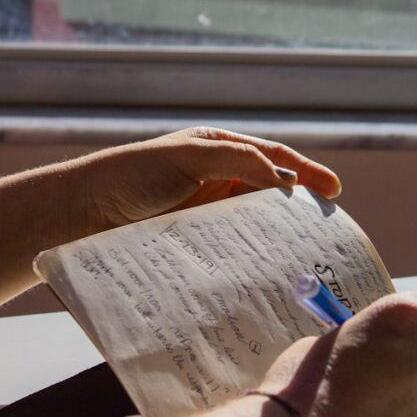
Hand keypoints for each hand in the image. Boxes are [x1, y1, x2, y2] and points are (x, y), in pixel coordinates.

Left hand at [72, 127, 340, 231]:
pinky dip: (254, 255)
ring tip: (306, 251)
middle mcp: (218, 180)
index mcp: (219, 149)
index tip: (333, 190)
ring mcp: (209, 213)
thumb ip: (238, 161)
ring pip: (255, 223)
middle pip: (271, 191)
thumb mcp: (190, 156)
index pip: (273, 156)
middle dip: (300, 206)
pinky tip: (268, 267)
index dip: (306, 171)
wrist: (83, 216)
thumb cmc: (132, 174)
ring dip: (279, 234)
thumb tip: (285, 179)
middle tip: (328, 227)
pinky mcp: (196, 243)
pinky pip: (234, 248)